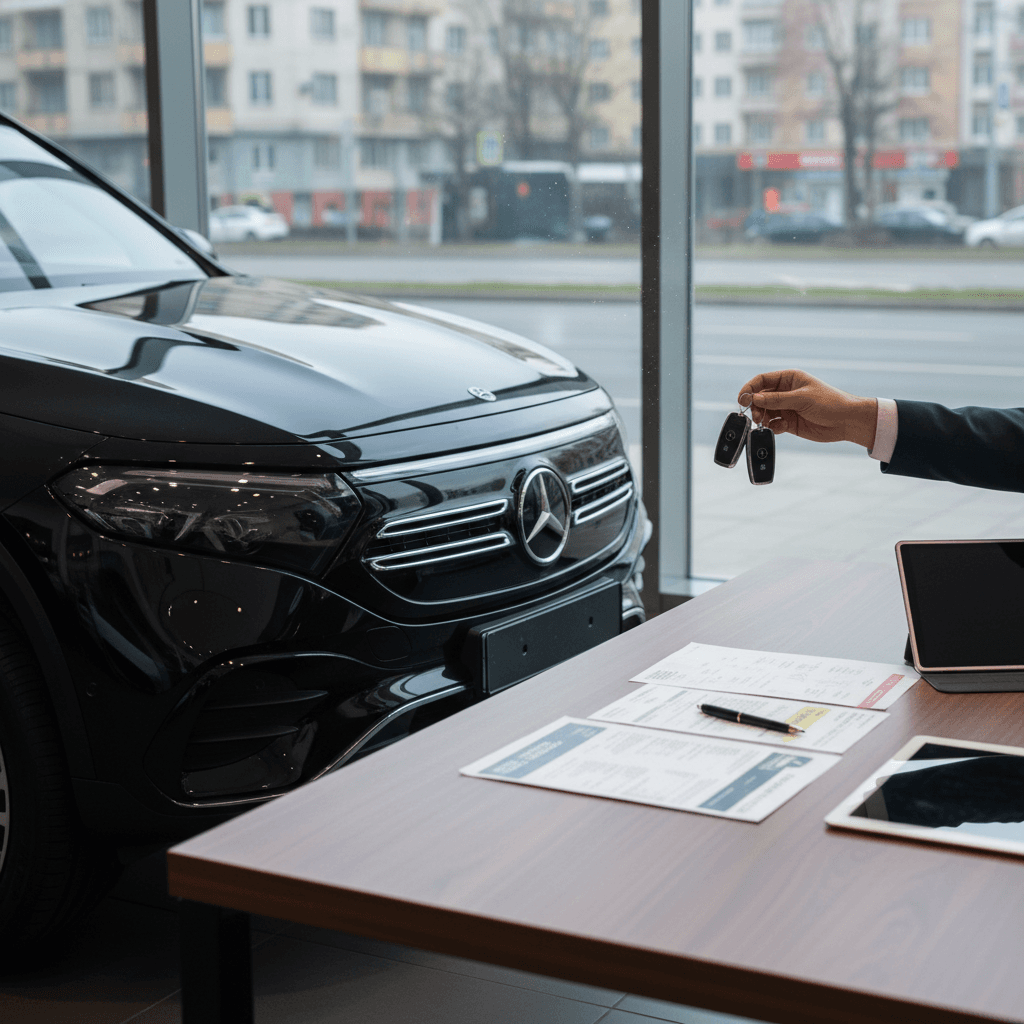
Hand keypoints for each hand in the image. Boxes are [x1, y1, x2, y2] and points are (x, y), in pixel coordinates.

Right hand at [737, 369, 877, 448]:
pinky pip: (773, 424)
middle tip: (756, 416)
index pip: (762, 380)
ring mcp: (786, 407)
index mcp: (789, 378)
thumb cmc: (830, 403)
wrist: (847, 421)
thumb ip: (777, 399)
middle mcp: (785, 392)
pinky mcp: (789, 422)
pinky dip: (772, 427)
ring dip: (762, 418)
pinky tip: (780, 429)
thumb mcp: (802, 399)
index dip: (750, 388)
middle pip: (760, 397)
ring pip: (764, 412)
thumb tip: (754, 398)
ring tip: (765, 424)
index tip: (742, 399)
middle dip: (755, 406)